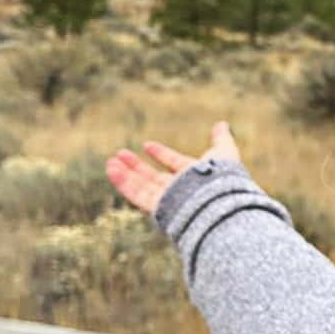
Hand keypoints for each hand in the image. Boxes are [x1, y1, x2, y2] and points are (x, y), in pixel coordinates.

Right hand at [105, 121, 241, 215]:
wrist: (218, 203)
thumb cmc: (222, 179)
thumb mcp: (224, 153)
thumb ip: (221, 139)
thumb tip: (222, 124)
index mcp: (195, 177)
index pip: (175, 164)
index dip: (161, 154)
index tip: (147, 145)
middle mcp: (181, 191)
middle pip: (154, 178)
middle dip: (137, 167)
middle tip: (120, 154)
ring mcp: (169, 201)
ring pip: (142, 187)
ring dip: (126, 174)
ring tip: (110, 162)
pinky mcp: (158, 209)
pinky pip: (137, 196)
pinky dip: (124, 183)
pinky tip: (112, 169)